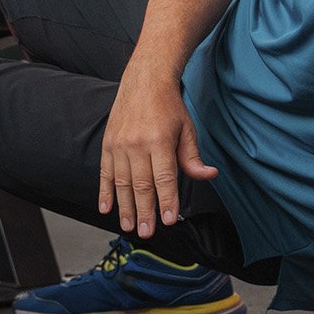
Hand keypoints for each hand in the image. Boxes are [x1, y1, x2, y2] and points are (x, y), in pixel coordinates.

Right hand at [99, 65, 216, 238]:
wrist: (144, 80)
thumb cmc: (169, 106)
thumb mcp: (187, 129)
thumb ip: (192, 157)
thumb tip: (208, 175)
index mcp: (160, 140)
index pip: (164, 178)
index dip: (166, 201)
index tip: (168, 220)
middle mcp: (137, 144)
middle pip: (141, 185)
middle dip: (145, 211)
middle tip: (146, 232)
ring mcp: (119, 144)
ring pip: (122, 183)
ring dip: (125, 207)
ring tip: (129, 226)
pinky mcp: (108, 144)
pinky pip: (105, 173)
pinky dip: (105, 192)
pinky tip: (105, 208)